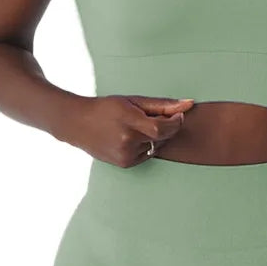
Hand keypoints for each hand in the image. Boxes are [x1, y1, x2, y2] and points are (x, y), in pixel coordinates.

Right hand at [66, 94, 194, 166]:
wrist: (77, 124)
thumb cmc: (106, 108)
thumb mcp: (133, 101)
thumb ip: (162, 105)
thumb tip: (188, 105)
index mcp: (129, 122)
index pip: (163, 128)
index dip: (175, 122)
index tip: (177, 115)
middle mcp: (127, 142)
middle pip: (162, 138)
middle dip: (167, 128)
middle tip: (156, 118)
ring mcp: (125, 156)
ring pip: (157, 147)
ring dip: (156, 137)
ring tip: (137, 126)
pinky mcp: (125, 164)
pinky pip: (147, 155)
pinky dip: (147, 146)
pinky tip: (132, 137)